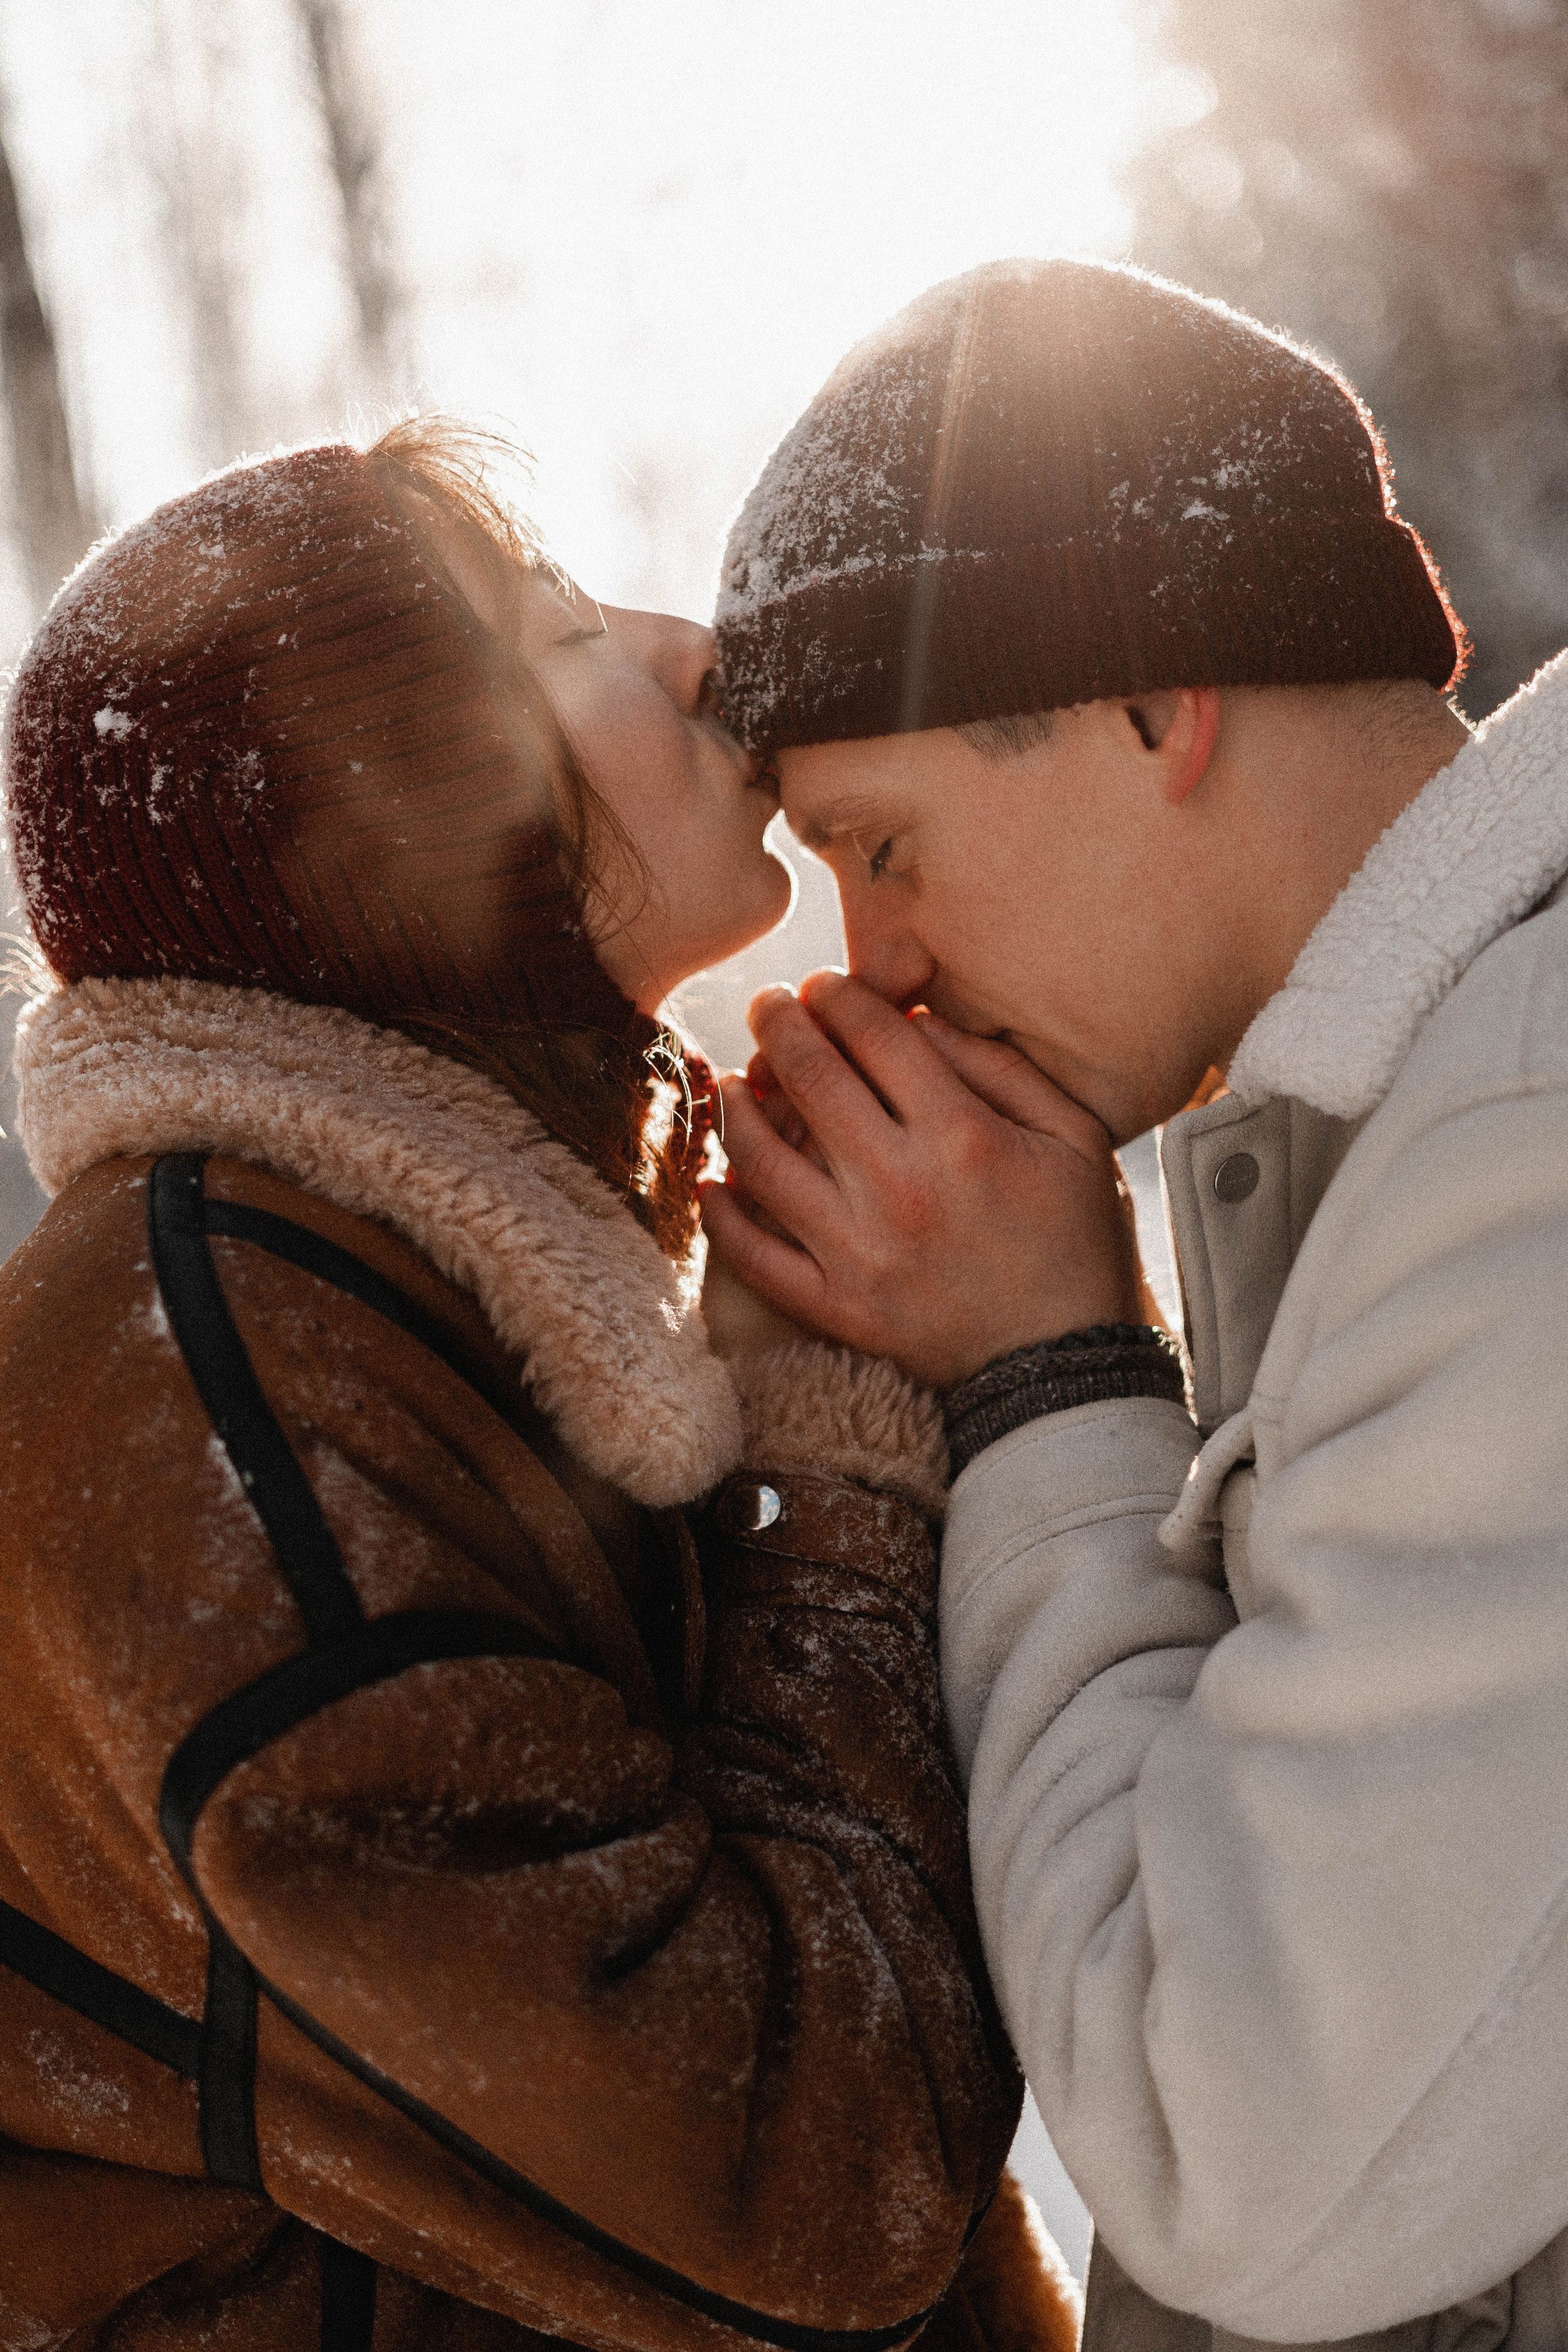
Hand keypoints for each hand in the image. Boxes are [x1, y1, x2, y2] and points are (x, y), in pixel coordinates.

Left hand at [700, 974, 1147, 1387]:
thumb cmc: (1075, 1242)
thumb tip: (919, 1021)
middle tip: (770, 1006)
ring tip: (735, 1082)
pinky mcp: (835, 1307)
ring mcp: (859, 1252)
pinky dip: (723, 1216)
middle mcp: (900, 1187)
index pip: (876, 1036)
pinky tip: (713, 1181)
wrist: (1063, 1367)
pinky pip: (754, 1256)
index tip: (825, 985)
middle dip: (780, 1023)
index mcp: (963, 1137)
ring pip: (763, 1159)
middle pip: (811, 1078)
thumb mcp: (1072, 1138)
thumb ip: (999, 1069)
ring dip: (738, 1106)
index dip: (840, 995)